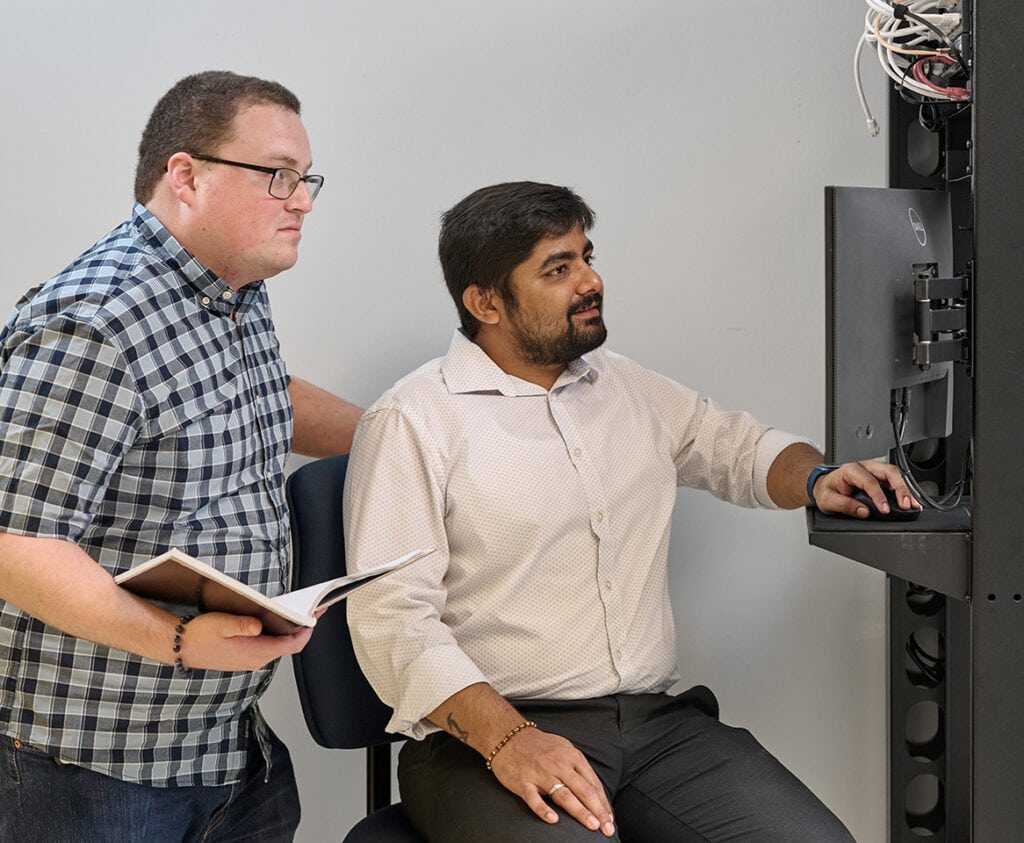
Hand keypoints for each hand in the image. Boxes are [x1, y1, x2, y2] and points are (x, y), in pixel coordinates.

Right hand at [174, 612, 314, 671]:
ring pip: (278, 646)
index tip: (315, 618)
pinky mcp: (245, 657)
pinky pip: (267, 647)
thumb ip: (242, 625)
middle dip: (300, 629)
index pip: (292, 645)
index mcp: (255, 652)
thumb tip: (259, 626)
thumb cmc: (201, 635)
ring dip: (287, 632)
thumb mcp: (222, 624)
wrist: (182, 647)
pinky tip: (273, 623)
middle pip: (288, 645)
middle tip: (310, 612)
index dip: (307, 631)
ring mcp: (251, 660)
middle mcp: (256, 659)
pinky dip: (275, 635)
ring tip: (295, 614)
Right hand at [490, 726, 614, 835]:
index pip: (592, 783)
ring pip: (564, 795)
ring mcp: (540, 773)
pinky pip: (534, 798)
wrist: (509, 736)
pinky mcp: (523, 782)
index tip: (609, 819)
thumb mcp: (564, 749)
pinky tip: (553, 820)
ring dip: (580, 811)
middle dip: (597, 810)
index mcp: (572, 757)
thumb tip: (596, 792)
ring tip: (592, 825)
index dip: (603, 803)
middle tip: (607, 829)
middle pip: (583, 790)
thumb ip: (578, 768)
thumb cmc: (539, 746)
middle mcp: (559, 765)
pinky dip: (543, 809)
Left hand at [813, 459, 918, 517]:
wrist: (824, 485)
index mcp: (850, 470)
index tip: (885, 510)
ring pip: (895, 475)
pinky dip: (905, 491)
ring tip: (914, 505)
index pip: (869, 481)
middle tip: (906, 504)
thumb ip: (844, 505)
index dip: (879, 496)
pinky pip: (895, 481)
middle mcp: (865, 467)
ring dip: (906, 489)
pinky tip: (911, 501)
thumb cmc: (827, 490)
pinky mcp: (880, 477)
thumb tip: (863, 512)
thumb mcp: (828, 500)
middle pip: (888, 472)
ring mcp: (874, 470)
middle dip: (900, 488)